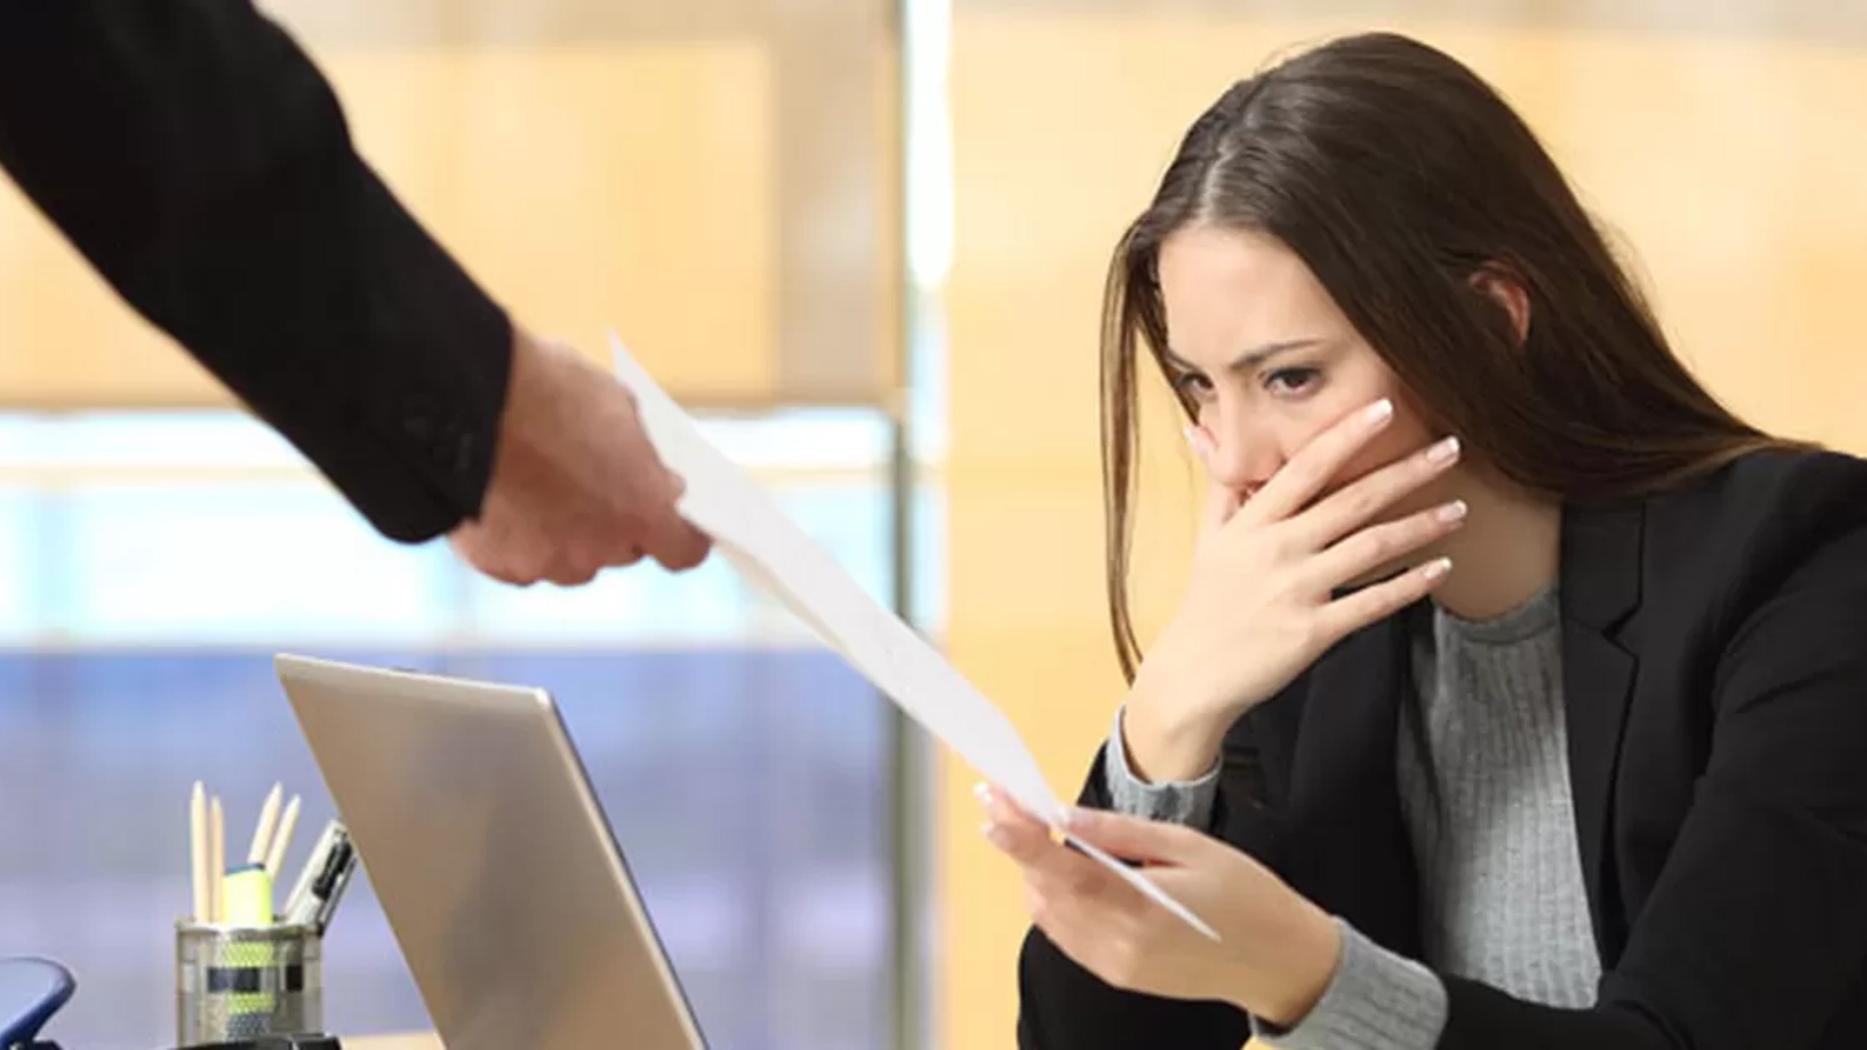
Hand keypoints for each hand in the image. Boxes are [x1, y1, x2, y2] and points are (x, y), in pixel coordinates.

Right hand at [449, 326, 711, 584]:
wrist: (465, 398)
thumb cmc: (548, 390)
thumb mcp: (617, 406)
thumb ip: (641, 454)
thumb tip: (653, 474)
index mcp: (644, 509)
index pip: (683, 550)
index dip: (678, 534)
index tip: (670, 517)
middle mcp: (601, 548)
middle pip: (622, 550)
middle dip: (613, 523)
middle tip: (591, 485)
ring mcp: (548, 562)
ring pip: (569, 560)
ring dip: (564, 536)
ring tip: (539, 489)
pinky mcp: (499, 565)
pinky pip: (519, 562)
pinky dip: (515, 540)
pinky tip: (502, 500)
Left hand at [978, 784, 1339, 1026]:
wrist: (1279, 961)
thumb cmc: (1245, 895)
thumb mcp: (1190, 846)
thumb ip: (1122, 833)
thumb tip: (1066, 816)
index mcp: (1140, 910)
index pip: (1064, 873)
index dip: (1022, 842)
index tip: (993, 811)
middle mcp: (1119, 946)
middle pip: (1046, 893)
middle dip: (1022, 848)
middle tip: (1010, 806)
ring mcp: (1116, 966)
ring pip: (1050, 916)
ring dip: (1036, 874)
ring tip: (1035, 833)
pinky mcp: (1118, 975)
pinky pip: (1068, 935)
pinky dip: (1057, 900)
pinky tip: (1066, 872)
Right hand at [1125, 398, 1462, 778]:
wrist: (1194, 674)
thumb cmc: (1206, 603)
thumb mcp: (1208, 538)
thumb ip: (1221, 483)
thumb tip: (1198, 425)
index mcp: (1252, 523)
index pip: (1305, 467)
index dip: (1346, 435)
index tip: (1384, 408)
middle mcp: (1277, 550)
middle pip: (1352, 500)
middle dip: (1406, 471)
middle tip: (1450, 448)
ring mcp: (1296, 590)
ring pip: (1371, 548)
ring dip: (1421, 526)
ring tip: (1459, 509)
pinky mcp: (1312, 631)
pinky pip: (1372, 604)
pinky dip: (1409, 585)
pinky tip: (1440, 568)